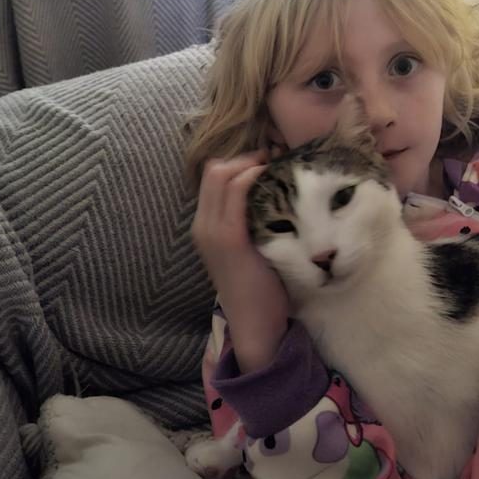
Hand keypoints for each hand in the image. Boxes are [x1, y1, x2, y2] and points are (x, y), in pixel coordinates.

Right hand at [192, 153, 289, 373]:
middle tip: (274, 158)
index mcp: (204, 226)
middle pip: (214, 169)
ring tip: (276, 166)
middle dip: (245, 157)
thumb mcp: (248, 247)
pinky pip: (237, 190)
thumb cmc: (258, 285)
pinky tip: (273, 179)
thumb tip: (270, 192)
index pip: (212, 175)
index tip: (266, 160)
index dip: (238, 160)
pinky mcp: (230, 237)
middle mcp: (202, 224)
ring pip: (222, 174)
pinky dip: (254, 176)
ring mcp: (213, 230)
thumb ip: (248, 222)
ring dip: (251, 163)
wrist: (254, 322)